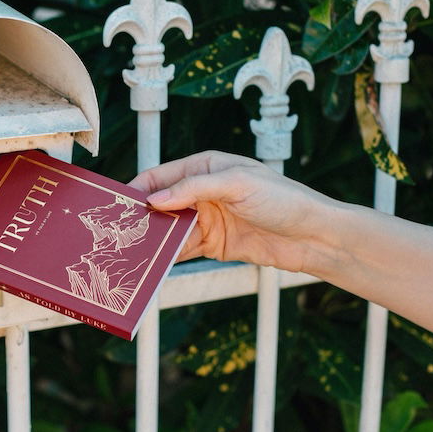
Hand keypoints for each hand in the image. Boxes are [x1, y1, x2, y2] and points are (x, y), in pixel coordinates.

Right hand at [129, 151, 337, 272]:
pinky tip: (154, 263)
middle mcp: (202, 192)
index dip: (138, 189)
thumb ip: (193, 189)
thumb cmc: (283, 199)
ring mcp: (207, 220)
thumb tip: (155, 199)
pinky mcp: (213, 244)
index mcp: (205, 168)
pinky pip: (183, 249)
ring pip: (169, 229)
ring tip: (131, 251)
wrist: (315, 236)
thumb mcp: (236, 184)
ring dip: (153, 239)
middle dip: (141, 217)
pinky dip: (168, 255)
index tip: (117, 206)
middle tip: (118, 233)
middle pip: (161, 204)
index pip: (161, 176)